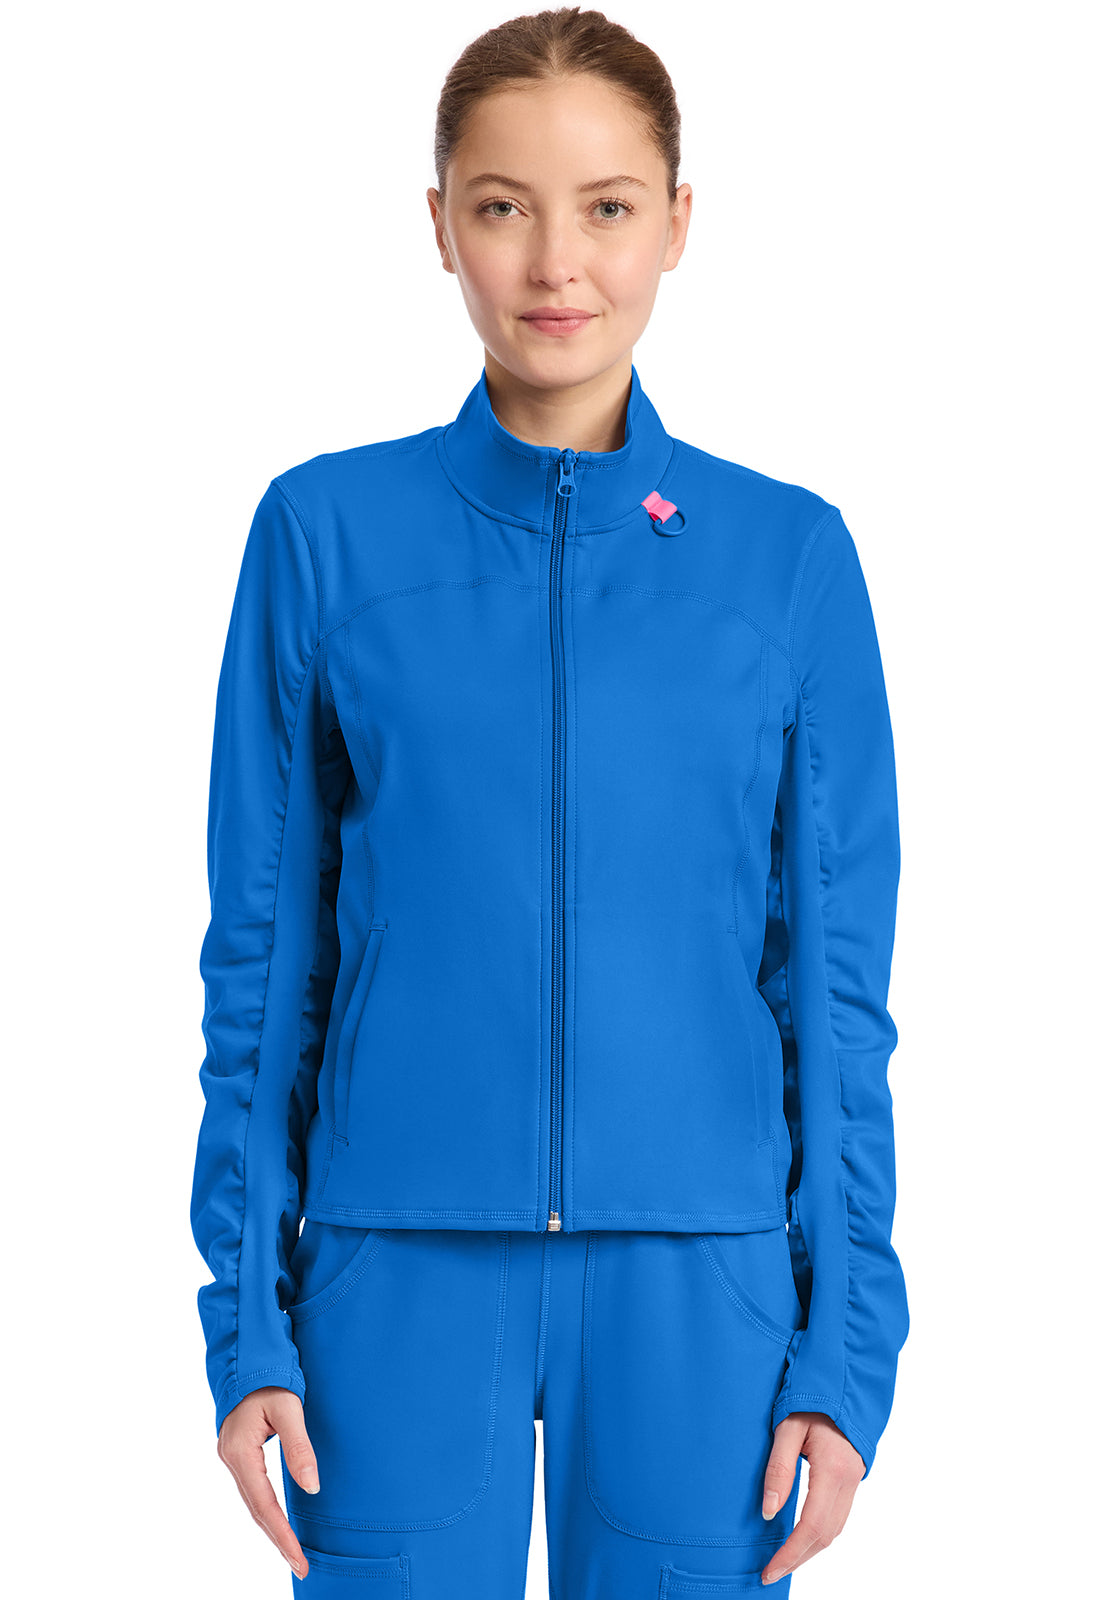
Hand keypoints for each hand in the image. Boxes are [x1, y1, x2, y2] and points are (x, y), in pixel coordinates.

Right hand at [217, 1386, 319, 1581]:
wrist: (247, 1354)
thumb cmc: (269, 1377)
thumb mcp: (289, 1409)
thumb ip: (299, 1448)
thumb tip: (312, 1487)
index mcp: (240, 1452)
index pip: (264, 1505)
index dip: (283, 1535)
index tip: (299, 1559)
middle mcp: (231, 1458)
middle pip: (255, 1510)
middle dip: (278, 1539)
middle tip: (300, 1566)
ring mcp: (232, 1456)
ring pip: (253, 1501)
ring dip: (272, 1527)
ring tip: (292, 1551)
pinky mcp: (238, 1451)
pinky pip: (252, 1489)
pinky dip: (266, 1509)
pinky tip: (278, 1520)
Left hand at [759, 1411, 864, 1584]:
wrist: (842, 1378)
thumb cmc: (811, 1397)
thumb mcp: (787, 1428)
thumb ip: (778, 1470)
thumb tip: (768, 1512)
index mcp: (834, 1469)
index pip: (812, 1526)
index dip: (791, 1553)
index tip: (770, 1570)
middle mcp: (850, 1480)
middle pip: (826, 1535)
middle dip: (799, 1558)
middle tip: (771, 1572)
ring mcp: (855, 1479)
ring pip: (835, 1529)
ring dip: (810, 1549)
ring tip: (783, 1560)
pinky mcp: (853, 1476)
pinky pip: (838, 1515)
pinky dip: (820, 1533)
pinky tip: (802, 1537)